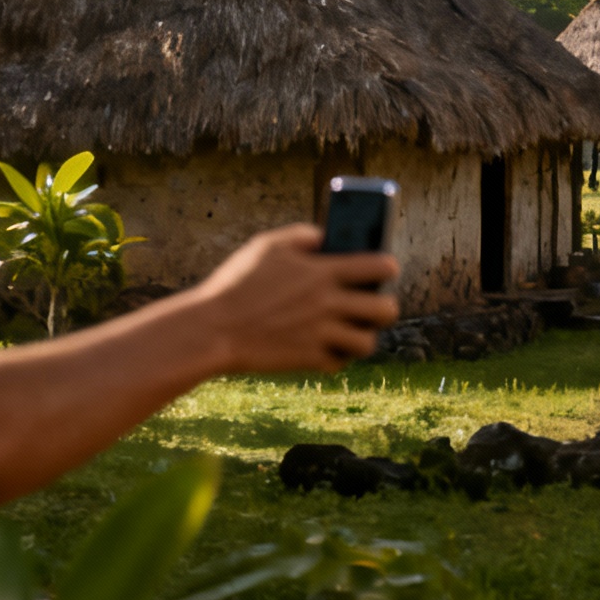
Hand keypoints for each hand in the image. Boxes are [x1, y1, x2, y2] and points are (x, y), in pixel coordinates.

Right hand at [179, 225, 398, 372]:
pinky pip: (339, 363)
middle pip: (386, 310)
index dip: (387, 268)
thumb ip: (302, 236)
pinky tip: (326, 346)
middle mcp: (329, 304)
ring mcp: (320, 334)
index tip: (382, 270)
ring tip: (352, 329)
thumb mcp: (267, 246)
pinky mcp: (307, 360)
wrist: (211, 329)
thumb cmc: (237, 283)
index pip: (382, 267)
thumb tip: (326, 237)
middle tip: (372, 304)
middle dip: (385, 307)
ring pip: (368, 342)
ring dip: (363, 335)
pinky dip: (337, 357)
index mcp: (324, 272)